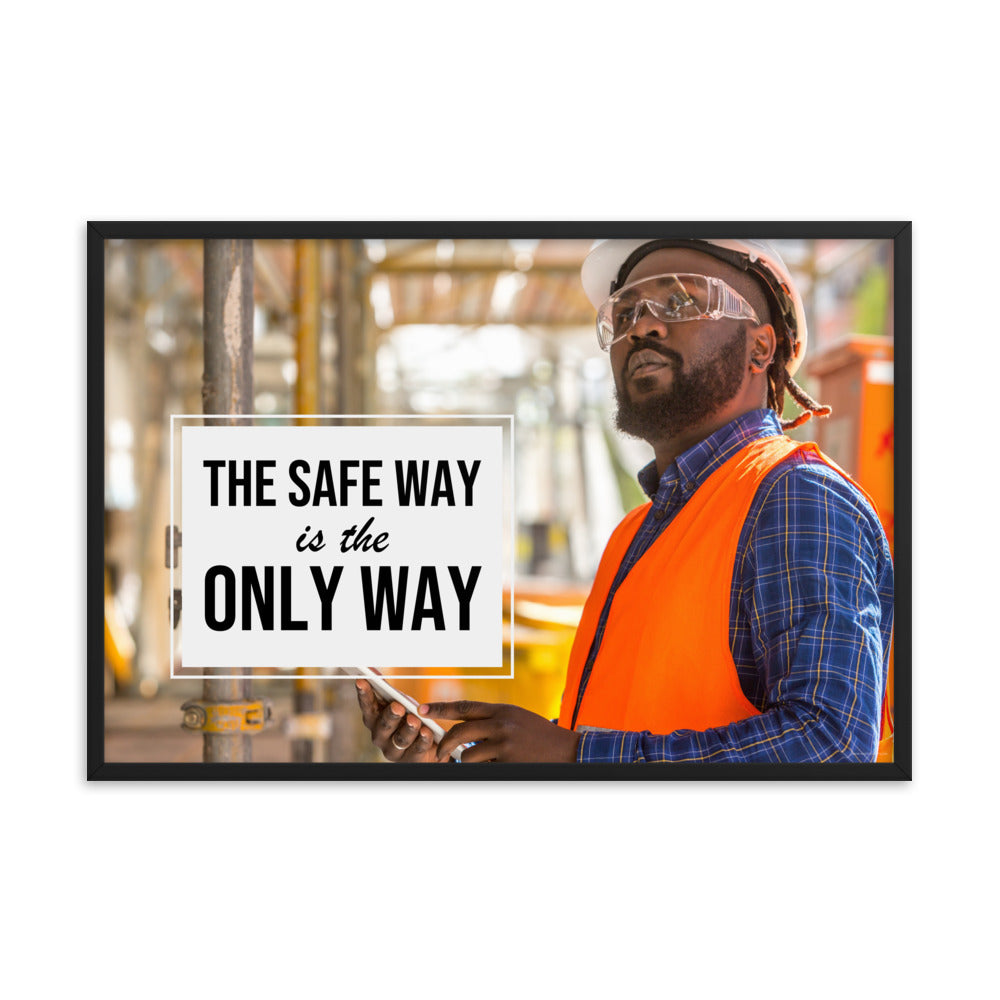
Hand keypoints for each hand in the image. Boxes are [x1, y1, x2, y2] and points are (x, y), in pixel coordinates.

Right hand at [355, 680, 442, 762]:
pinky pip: (417, 749)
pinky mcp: (411, 759)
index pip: (367, 707)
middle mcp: (380, 736)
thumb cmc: (408, 717)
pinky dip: (422, 740)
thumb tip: (372, 671)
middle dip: (390, 715)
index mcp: (375, 720)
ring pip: (400, 739)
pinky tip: (427, 732)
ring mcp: (394, 750)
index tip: (362, 680)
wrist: (427, 743)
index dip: (364, 694)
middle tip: (398, 706)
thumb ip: (387, 691)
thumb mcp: (399, 703)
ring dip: (408, 728)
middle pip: (383, 726)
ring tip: (415, 720)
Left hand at [419, 701, 580, 762]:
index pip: (464, 706)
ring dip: (466, 763)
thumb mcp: (516, 719)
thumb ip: (492, 720)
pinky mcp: (507, 761)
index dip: (440, 708)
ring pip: (468, 755)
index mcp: (502, 709)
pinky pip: (483, 769)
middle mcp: (500, 723)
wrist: (567, 750)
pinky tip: (495, 768)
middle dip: (445, 745)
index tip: (421, 709)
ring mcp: (504, 743)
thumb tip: (463, 729)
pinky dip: (483, 771)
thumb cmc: (540, 736)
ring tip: (475, 764)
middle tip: (440, 754)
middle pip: (459, 731)